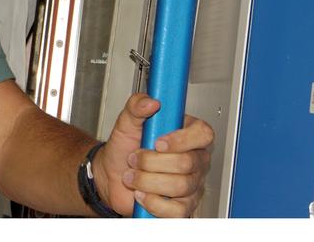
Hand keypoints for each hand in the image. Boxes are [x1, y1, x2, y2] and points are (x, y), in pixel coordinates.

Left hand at [95, 93, 213, 217]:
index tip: (158, 142)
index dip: (181, 139)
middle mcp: (194, 160)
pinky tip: (142, 194)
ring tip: (133, 175)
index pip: (203, 134)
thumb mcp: (126, 122)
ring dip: (146, 180)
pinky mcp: (183, 207)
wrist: (111, 175)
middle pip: (186, 163)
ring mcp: (191, 185)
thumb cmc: (123, 148)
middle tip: (134, 158)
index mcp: (186, 135)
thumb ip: (136, 105)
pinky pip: (176, 211)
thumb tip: (150, 101)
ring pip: (179, 186)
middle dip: (151, 161)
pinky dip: (152, 202)